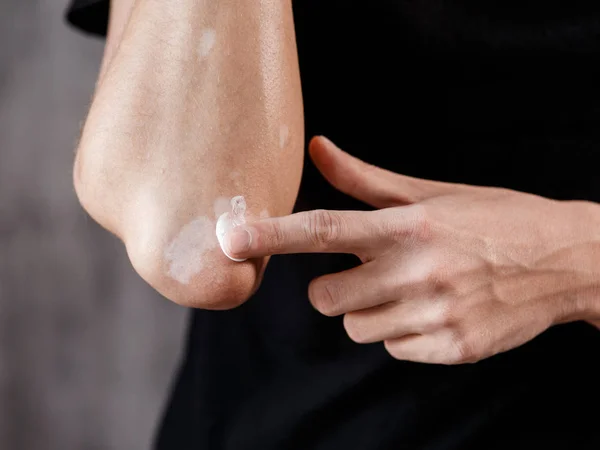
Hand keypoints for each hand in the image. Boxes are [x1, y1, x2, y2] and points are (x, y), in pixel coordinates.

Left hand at [224, 136, 599, 363]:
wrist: (563, 260)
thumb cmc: (490, 218)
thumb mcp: (430, 193)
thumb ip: (366, 179)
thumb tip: (317, 147)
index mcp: (409, 225)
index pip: (325, 229)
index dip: (271, 234)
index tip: (230, 238)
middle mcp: (419, 270)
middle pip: (326, 298)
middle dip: (332, 289)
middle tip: (367, 272)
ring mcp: (437, 314)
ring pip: (358, 329)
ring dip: (372, 312)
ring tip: (412, 289)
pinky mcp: (454, 348)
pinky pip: (395, 349)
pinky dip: (405, 334)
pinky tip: (436, 310)